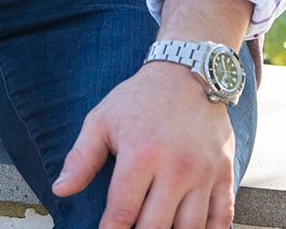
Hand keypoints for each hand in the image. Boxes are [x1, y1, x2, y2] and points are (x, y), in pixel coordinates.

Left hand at [51, 61, 235, 228]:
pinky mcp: (225, 172)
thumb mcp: (102, 119)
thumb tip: (61, 188)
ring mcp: (204, 172)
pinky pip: (222, 218)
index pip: (122, 212)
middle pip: (155, 227)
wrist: (187, 73)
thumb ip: (82, 157)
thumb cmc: (141, 98)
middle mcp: (175, 166)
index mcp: (141, 153)